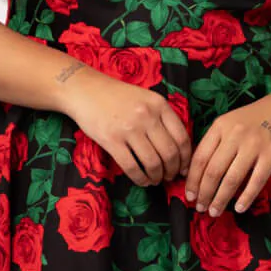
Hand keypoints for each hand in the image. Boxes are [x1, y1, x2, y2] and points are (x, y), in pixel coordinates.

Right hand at [62, 67, 191, 186]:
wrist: (84, 90)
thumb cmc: (116, 96)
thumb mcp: (145, 98)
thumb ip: (162, 117)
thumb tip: (178, 148)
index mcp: (159, 104)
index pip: (182, 137)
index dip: (186, 158)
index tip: (184, 167)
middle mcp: (147, 116)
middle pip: (169, 153)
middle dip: (173, 170)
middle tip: (171, 177)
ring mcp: (129, 128)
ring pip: (152, 163)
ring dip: (157, 177)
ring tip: (156, 180)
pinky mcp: (111, 140)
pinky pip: (131, 167)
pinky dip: (140, 179)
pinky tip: (142, 181)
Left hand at [183, 88, 270, 216]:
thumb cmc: (255, 118)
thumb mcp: (230, 122)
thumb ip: (215, 142)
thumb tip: (197, 172)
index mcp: (220, 126)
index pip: (200, 158)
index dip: (192, 180)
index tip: (189, 195)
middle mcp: (235, 135)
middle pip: (213, 171)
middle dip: (204, 194)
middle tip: (200, 207)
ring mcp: (254, 144)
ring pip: (232, 179)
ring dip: (220, 199)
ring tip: (214, 211)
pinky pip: (256, 181)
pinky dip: (246, 197)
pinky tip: (239, 208)